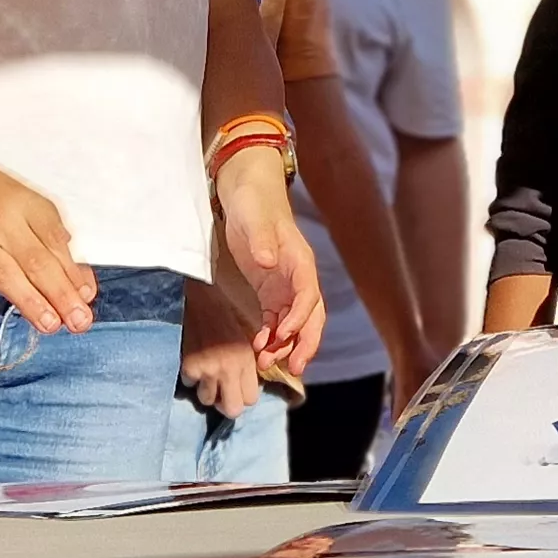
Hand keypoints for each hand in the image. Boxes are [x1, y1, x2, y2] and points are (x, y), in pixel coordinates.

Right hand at [0, 140, 97, 330]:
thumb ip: (44, 228)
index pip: (57, 243)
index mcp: (25, 204)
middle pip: (38, 261)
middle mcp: (2, 219)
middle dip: (62, 295)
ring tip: (49, 325)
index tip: (86, 298)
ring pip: (5, 272)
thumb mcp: (16, 194)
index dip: (74, 273)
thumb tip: (73, 263)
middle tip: (79, 322)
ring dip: (30, 301)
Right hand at [183, 293, 264, 418]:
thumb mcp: (244, 340)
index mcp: (246, 361)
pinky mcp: (188, 368)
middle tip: (221, 393)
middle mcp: (229, 369)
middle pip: (233, 410)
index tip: (237, 388)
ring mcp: (208, 370)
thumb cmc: (224, 317)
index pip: (251, 400)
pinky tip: (194, 361)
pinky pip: (190, 385)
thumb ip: (247, 366)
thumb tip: (247, 391)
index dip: (243, 396)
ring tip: (206, 373)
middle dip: (226, 404)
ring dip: (206, 390)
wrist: (198, 301)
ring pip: (208, 400)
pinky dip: (191, 377)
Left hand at [219, 146, 324, 372]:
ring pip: (295, 323)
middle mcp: (298, 276)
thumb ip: (260, 239)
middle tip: (292, 368)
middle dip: (304, 343)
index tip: (283, 336)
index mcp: (299, 259)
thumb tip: (268, 261)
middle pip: (311, 316)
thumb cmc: (252, 199)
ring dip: (285, 345)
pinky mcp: (270, 289)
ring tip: (267, 363)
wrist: (246, 189)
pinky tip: (258, 347)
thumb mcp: (252, 215)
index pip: (308, 294)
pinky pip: (276, 320)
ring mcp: (285, 284)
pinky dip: (271, 336)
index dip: (300, 318)